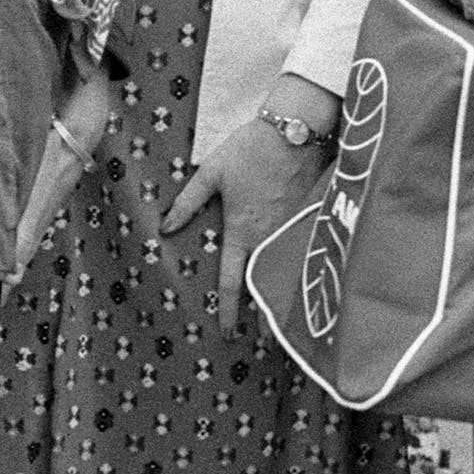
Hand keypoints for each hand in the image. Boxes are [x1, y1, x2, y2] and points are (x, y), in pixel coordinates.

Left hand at [165, 89, 341, 320]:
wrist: (296, 130)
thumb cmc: (250, 150)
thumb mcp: (212, 172)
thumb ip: (187, 202)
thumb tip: (165, 228)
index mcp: (243, 232)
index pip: (232, 281)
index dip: (228, 310)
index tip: (226, 332)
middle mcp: (268, 239)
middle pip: (265, 287)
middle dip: (266, 318)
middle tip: (265, 343)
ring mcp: (292, 231)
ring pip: (286, 273)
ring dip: (286, 300)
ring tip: (287, 326)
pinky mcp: (309, 219)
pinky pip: (302, 253)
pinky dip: (302, 272)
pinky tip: (305, 282)